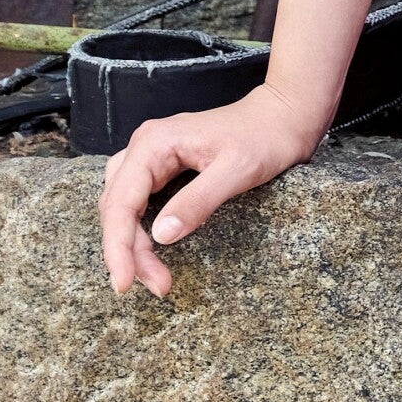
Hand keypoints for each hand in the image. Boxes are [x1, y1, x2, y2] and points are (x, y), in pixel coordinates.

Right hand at [98, 81, 324, 296]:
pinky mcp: (164, 166)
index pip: (121, 203)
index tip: (125, 282)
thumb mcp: (238, 171)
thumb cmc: (266, 137)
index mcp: (154, 143)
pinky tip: (151, 251)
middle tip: (157, 285)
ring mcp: (153, 156)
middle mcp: (145, 146)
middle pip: (118, 208)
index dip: (118, 247)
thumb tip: (162, 236)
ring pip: (124, 207)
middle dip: (128, 252)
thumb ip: (198, 201)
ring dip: (132, 244)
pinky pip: (139, 202)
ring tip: (154, 277)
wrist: (284, 116)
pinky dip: (141, 230)